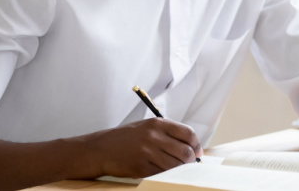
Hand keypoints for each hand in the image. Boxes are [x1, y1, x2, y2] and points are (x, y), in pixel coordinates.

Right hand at [87, 118, 203, 177]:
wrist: (101, 149)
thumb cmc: (126, 138)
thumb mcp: (146, 127)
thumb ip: (166, 133)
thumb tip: (190, 145)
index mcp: (157, 124)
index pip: (187, 133)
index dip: (196, 144)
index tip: (197, 152)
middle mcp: (153, 137)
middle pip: (185, 151)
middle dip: (191, 160)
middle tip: (190, 163)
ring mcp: (147, 153)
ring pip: (176, 165)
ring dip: (180, 169)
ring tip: (177, 168)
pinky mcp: (141, 168)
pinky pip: (162, 174)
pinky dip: (166, 175)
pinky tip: (163, 171)